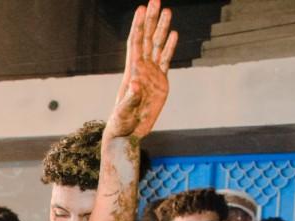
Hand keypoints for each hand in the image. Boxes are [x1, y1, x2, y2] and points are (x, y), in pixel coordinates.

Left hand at [105, 0, 177, 140]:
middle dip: (151, 19)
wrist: (127, 134)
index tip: (141, 9)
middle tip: (155, 0)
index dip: (138, 26)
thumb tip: (136, 83)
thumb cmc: (121, 124)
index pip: (136, 43)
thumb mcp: (125, 112)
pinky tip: (173, 34)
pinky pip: (165, 61)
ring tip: (167, 10)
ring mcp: (151, 75)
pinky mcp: (160, 84)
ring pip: (157, 46)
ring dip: (161, 28)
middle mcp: (141, 69)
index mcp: (132, 72)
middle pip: (147, 38)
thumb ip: (131, 97)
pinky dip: (169, 47)